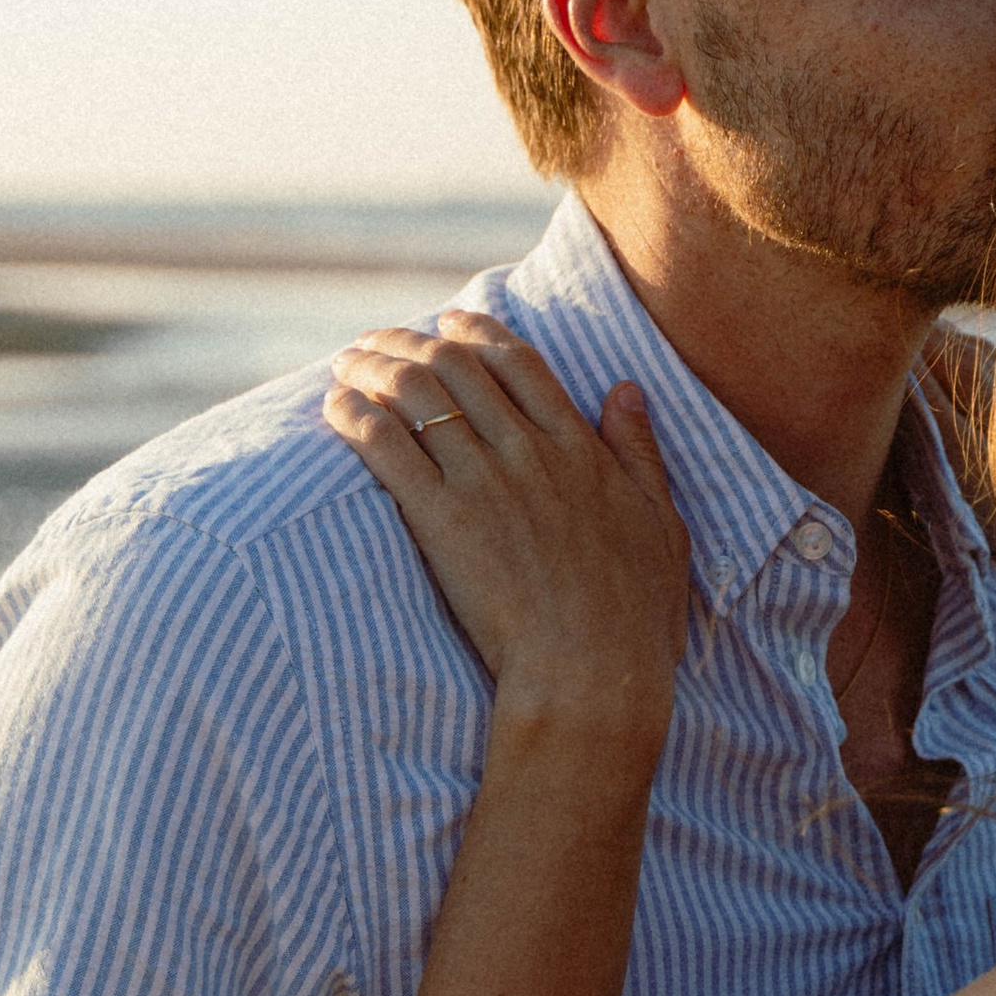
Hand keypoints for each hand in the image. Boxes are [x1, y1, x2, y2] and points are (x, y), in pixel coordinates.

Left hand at [325, 311, 688, 749]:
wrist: (591, 672)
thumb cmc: (634, 614)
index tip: (448, 322)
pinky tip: (334, 406)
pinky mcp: (440, 519)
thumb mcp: (662, 522)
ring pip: (417, 394)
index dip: (477, 333)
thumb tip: (626, 389)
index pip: (519, 363)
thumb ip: (639, 451)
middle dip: (410, 341)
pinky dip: (355, 416)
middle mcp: (528, 452)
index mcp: (579, 449)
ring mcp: (483, 482)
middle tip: (378, 340)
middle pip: (458, 367)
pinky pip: (387, 446)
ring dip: (373, 367)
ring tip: (347, 362)